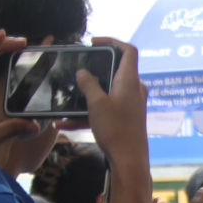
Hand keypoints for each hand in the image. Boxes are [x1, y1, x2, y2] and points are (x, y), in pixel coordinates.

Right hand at [78, 37, 146, 164]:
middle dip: (95, 70)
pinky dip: (90, 113)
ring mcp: (132, 104)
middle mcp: (134, 89)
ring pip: (107, 92)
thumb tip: (83, 72)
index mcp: (130, 80)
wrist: (129, 161)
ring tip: (67, 101)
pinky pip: (107, 109)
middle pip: (116, 70)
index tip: (94, 43)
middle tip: (79, 70)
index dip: (112, 41)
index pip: (128, 50)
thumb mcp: (96, 104)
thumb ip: (88, 84)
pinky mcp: (127, 117)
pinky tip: (67, 123)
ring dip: (88, 96)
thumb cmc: (115, 130)